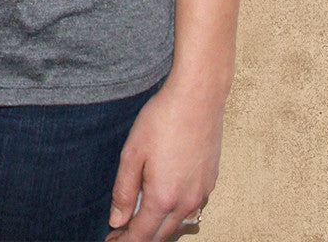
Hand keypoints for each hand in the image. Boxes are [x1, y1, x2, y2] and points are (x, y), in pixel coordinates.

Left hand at [103, 74, 224, 240]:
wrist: (198, 99)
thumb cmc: (162, 120)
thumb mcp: (132, 153)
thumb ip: (123, 191)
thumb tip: (117, 220)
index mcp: (163, 197)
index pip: (141, 235)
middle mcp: (186, 202)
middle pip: (161, 235)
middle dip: (140, 238)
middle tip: (120, 234)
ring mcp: (202, 194)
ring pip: (178, 224)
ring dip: (158, 229)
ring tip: (139, 222)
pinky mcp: (210, 182)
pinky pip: (191, 210)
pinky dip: (175, 215)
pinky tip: (164, 204)